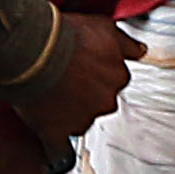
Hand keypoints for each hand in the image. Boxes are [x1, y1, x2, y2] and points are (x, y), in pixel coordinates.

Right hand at [9, 9, 128, 144]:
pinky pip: (57, 144)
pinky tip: (44, 127)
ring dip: (67, 113)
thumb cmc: (67, 36)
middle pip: (98, 103)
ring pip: (79, 121)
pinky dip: (52, 137)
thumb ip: (126, 45)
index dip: (94, 75)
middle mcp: (106, 101)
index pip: (112, 82)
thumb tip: (142, 51)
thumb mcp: (105, 29)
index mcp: (119, 78)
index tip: (81, 70)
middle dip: (83, 95)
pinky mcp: (57, 133)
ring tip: (48, 96)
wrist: (33, 50)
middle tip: (63, 82)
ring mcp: (82, 119)